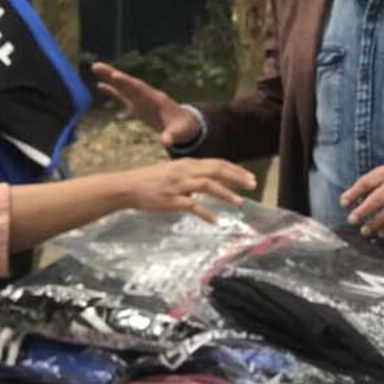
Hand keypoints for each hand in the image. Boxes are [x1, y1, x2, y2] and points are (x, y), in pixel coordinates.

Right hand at [92, 62, 199, 148]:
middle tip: (97, 66)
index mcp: (156, 100)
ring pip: (123, 87)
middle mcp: (147, 96)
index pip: (141, 90)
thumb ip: (172, 136)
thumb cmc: (184, 128)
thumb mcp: (180, 133)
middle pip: (128, 83)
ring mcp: (141, 100)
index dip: (128, 83)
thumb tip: (167, 142)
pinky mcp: (137, 106)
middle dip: (113, 75)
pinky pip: (122, 96)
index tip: (116, 75)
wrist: (186, 125)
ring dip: (109, 78)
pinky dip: (112, 91)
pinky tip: (99, 84)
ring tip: (95, 67)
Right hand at [122, 159, 255, 223]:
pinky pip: (192, 206)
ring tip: (239, 202)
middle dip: (237, 178)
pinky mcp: (171, 200)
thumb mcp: (175, 171)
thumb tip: (213, 182)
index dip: (236, 170)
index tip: (250, 178)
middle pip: (216, 170)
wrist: (129, 187)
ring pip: (207, 185)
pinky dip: (205, 213)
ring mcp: (178, 185)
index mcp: (188, 164)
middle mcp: (185, 171)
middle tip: (253, 185)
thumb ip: (193, 175)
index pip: (217, 163)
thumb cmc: (152, 180)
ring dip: (225, 193)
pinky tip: (215, 221)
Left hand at [341, 165, 383, 239]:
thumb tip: (344, 201)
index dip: (353, 193)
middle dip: (363, 210)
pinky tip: (381, 233)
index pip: (366, 182)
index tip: (343, 204)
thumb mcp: (381, 175)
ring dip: (376, 223)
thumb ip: (364, 186)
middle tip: (352, 220)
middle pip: (379, 198)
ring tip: (364, 231)